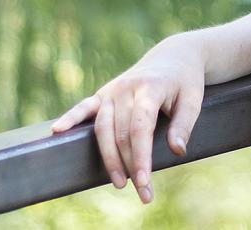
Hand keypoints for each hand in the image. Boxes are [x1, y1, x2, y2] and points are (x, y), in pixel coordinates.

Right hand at [50, 37, 205, 204]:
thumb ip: (184, 125)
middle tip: (143, 193)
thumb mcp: (193, 100)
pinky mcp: (103, 93)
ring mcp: (112, 90)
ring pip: (103, 128)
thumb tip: (177, 151)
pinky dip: (70, 118)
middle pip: (121, 133)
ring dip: (109, 158)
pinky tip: (57, 130)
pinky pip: (84, 107)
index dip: (141, 156)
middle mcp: (127, 88)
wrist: (173, 56)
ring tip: (119, 183)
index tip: (144, 182)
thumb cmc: (185, 82)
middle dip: (130, 166)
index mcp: (150, 87)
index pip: (141, 128)